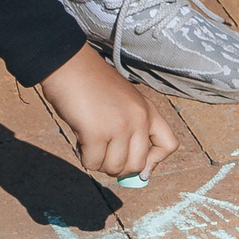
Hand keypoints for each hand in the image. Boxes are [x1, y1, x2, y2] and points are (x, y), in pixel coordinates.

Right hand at [38, 47, 179, 178]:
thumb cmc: (91, 85)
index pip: (169, 145)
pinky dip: (84, 158)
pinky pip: (93, 163)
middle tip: (103, 154)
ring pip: (114, 168)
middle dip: (118, 167)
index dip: (153, 162)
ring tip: (89, 142)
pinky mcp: (97, 133)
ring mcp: (119, 127)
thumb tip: (137, 173)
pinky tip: (80, 140)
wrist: (69, 65)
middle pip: (137, 165)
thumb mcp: (123, 103)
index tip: (139, 166)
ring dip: (98, 162)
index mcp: (148, 110)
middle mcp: (139, 119)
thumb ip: (132, 130)